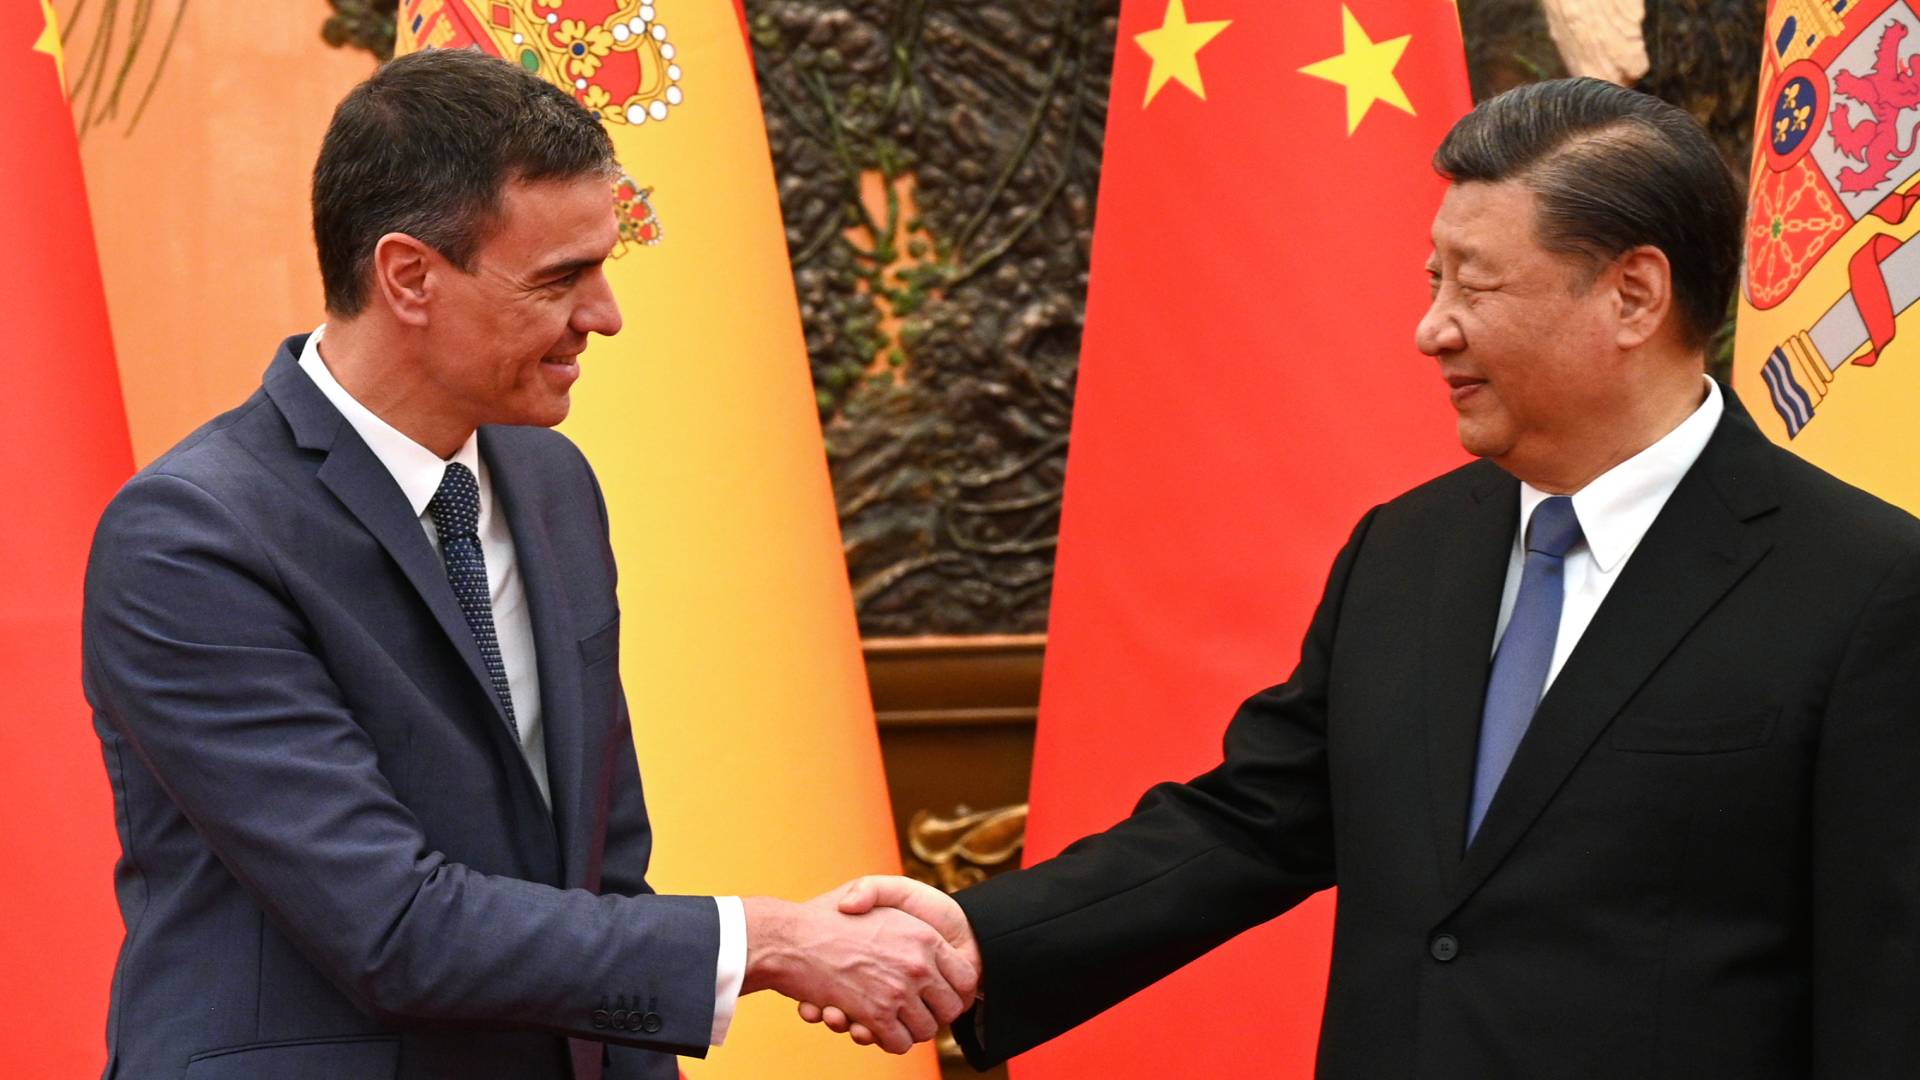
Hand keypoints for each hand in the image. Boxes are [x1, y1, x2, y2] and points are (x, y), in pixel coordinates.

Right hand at [794, 876, 980, 1048]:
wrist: (789, 938)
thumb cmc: (828, 916)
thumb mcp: (873, 893)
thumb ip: (913, 918)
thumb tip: (926, 944)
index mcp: (923, 936)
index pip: (965, 977)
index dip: (955, 989)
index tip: (940, 993)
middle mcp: (917, 964)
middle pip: (951, 1008)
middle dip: (936, 1013)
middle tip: (919, 1011)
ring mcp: (897, 991)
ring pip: (926, 1030)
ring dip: (912, 1030)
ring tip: (897, 1019)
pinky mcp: (875, 1015)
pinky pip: (899, 1042)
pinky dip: (890, 1041)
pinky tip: (878, 1027)